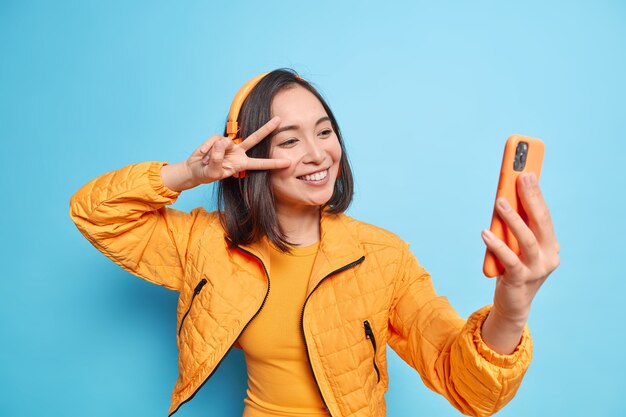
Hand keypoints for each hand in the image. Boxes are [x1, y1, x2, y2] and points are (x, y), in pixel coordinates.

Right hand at [186, 116, 290, 184]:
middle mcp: (238, 152)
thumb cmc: (207, 173)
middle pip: (255, 138)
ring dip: (213, 154)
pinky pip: (213, 141)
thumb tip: (220, 143)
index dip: (273, 163)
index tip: (288, 163)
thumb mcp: (213, 172)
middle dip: (267, 129)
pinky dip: (206, 149)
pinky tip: (202, 154)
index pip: (260, 164)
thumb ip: (217, 159)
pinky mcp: (217, 138)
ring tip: (206, 161)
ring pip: (226, 142)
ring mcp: (228, 144)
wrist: (195, 169)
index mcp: (242, 164)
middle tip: (279, 120)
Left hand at [481, 172, 559, 345]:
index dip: (536, 193)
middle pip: (541, 222)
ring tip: (500, 201)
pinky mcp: (520, 280)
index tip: (527, 172)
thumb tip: (504, 198)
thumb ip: (515, 226)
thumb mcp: (516, 245)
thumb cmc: (513, 268)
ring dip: (513, 218)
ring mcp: (537, 269)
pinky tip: (485, 232)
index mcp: (551, 244)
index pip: (544, 214)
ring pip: (527, 240)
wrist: (513, 304)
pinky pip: (509, 260)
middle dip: (530, 197)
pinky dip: (497, 245)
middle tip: (519, 177)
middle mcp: (549, 256)